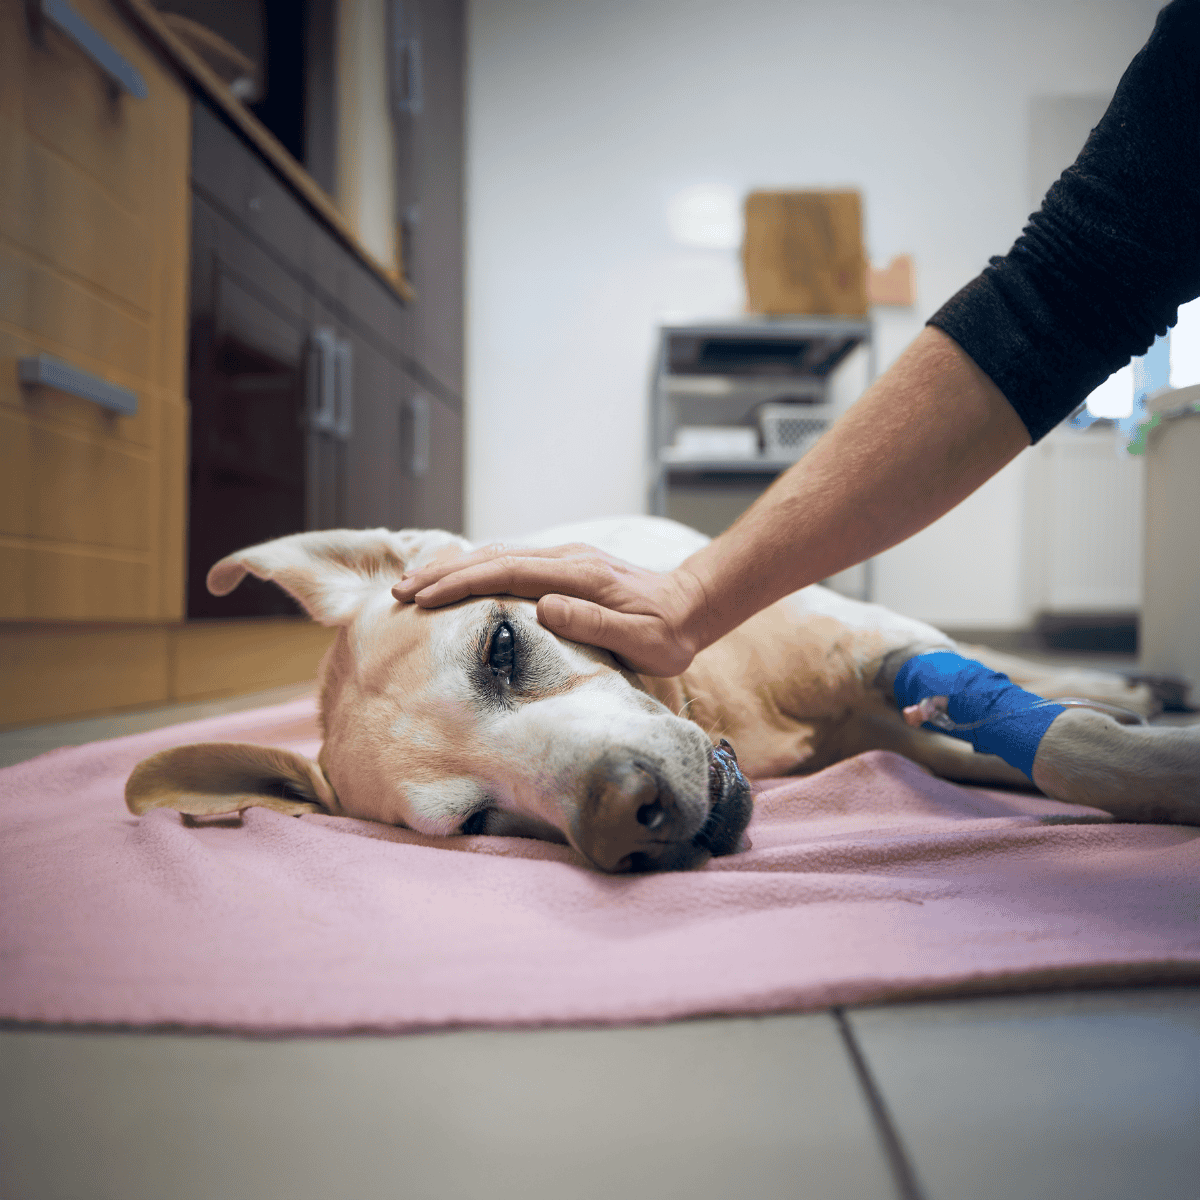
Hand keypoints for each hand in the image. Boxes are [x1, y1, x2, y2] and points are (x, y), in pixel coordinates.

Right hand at [391, 543, 706, 675]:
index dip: (462, 583)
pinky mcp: (563, 565)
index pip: (508, 573)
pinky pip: (509, 560)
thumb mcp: (641, 640)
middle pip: (492, 557)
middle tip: (398, 590)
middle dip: (443, 572)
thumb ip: (594, 622)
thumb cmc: (668, 633)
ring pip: (497, 555)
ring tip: (413, 584)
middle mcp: (567, 558)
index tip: (424, 597)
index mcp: (579, 574)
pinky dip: (474, 567)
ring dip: (453, 568)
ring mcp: (564, 558)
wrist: (691, 606)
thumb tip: (543, 606)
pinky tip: (453, 577)